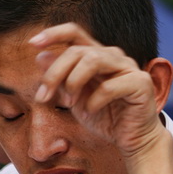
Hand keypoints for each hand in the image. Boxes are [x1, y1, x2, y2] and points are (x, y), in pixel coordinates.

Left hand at [29, 23, 166, 158]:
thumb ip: (60, 79)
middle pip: (77, 50)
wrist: (133, 140)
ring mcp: (128, 67)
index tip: (32, 43)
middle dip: (55, 73)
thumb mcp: (74, 99)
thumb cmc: (105, 118)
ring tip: (69, 103)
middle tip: (43, 96)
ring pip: (93, 60)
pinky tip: (90, 111)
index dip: (54, 34)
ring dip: (73, 82)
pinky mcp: (140, 83)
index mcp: (97, 56)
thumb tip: (40, 56)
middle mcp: (113, 56)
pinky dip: (94, 101)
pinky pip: (110, 86)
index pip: (75, 33)